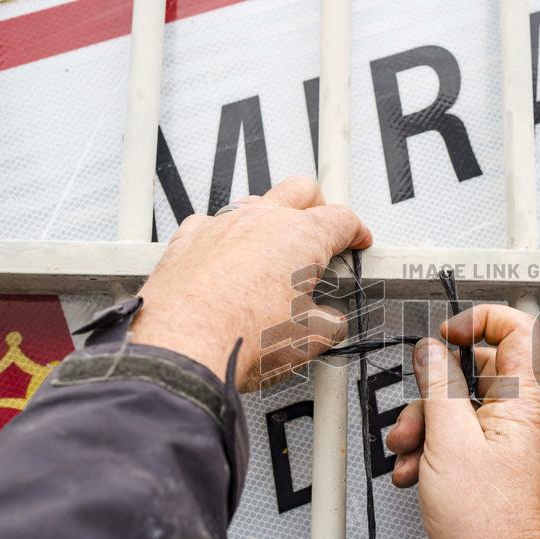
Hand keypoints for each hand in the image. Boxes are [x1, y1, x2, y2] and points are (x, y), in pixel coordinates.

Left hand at [129, 177, 371, 390]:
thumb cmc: (243, 338)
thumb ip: (329, 323)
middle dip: (318, 205)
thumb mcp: (310, 339)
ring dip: (270, 217)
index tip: (358, 240)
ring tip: (275, 248)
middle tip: (322, 231)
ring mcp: (222, 225)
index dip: (357, 231)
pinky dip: (224, 237)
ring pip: (254, 201)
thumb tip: (330, 323)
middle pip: (301, 189)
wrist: (181, 348)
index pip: (342, 219)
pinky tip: (225, 258)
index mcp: (301, 237)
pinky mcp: (187, 240)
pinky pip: (210, 224)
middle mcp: (262, 220)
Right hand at [387, 304, 539, 538]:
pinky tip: (416, 472)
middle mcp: (513, 414)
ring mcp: (497, 438)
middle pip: (471, 370)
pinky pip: (449, 435)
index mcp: (520, 400)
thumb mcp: (448, 440)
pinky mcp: (480, 460)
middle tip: (417, 411)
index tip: (447, 334)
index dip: (479, 321)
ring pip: (453, 405)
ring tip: (410, 451)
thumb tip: (431, 351)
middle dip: (432, 389)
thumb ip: (438, 386)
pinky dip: (426, 448)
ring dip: (421, 424)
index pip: (516, 329)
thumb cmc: (487, 522)